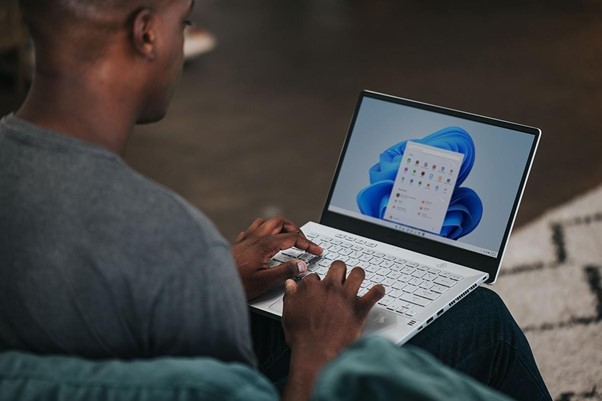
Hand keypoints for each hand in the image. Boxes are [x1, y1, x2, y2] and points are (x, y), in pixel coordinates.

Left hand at [231, 216, 322, 299]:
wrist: (212, 283)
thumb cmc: (236, 283)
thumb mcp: (265, 281)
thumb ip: (285, 271)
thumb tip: (301, 265)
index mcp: (264, 244)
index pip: (292, 238)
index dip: (308, 243)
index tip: (316, 250)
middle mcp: (255, 237)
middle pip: (280, 222)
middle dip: (295, 229)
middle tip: (304, 240)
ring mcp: (246, 238)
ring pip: (266, 222)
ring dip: (280, 226)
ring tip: (287, 236)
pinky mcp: (238, 243)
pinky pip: (253, 229)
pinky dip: (264, 231)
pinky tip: (265, 240)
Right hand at [281, 261, 383, 400]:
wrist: (316, 352)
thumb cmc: (302, 336)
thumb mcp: (288, 313)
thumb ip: (290, 295)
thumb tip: (290, 285)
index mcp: (311, 287)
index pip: (315, 276)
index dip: (317, 282)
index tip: (318, 288)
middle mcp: (330, 288)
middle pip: (338, 267)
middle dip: (339, 270)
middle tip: (339, 277)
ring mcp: (346, 297)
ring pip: (358, 273)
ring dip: (358, 275)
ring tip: (358, 278)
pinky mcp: (359, 308)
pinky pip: (375, 293)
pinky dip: (378, 291)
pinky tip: (377, 291)